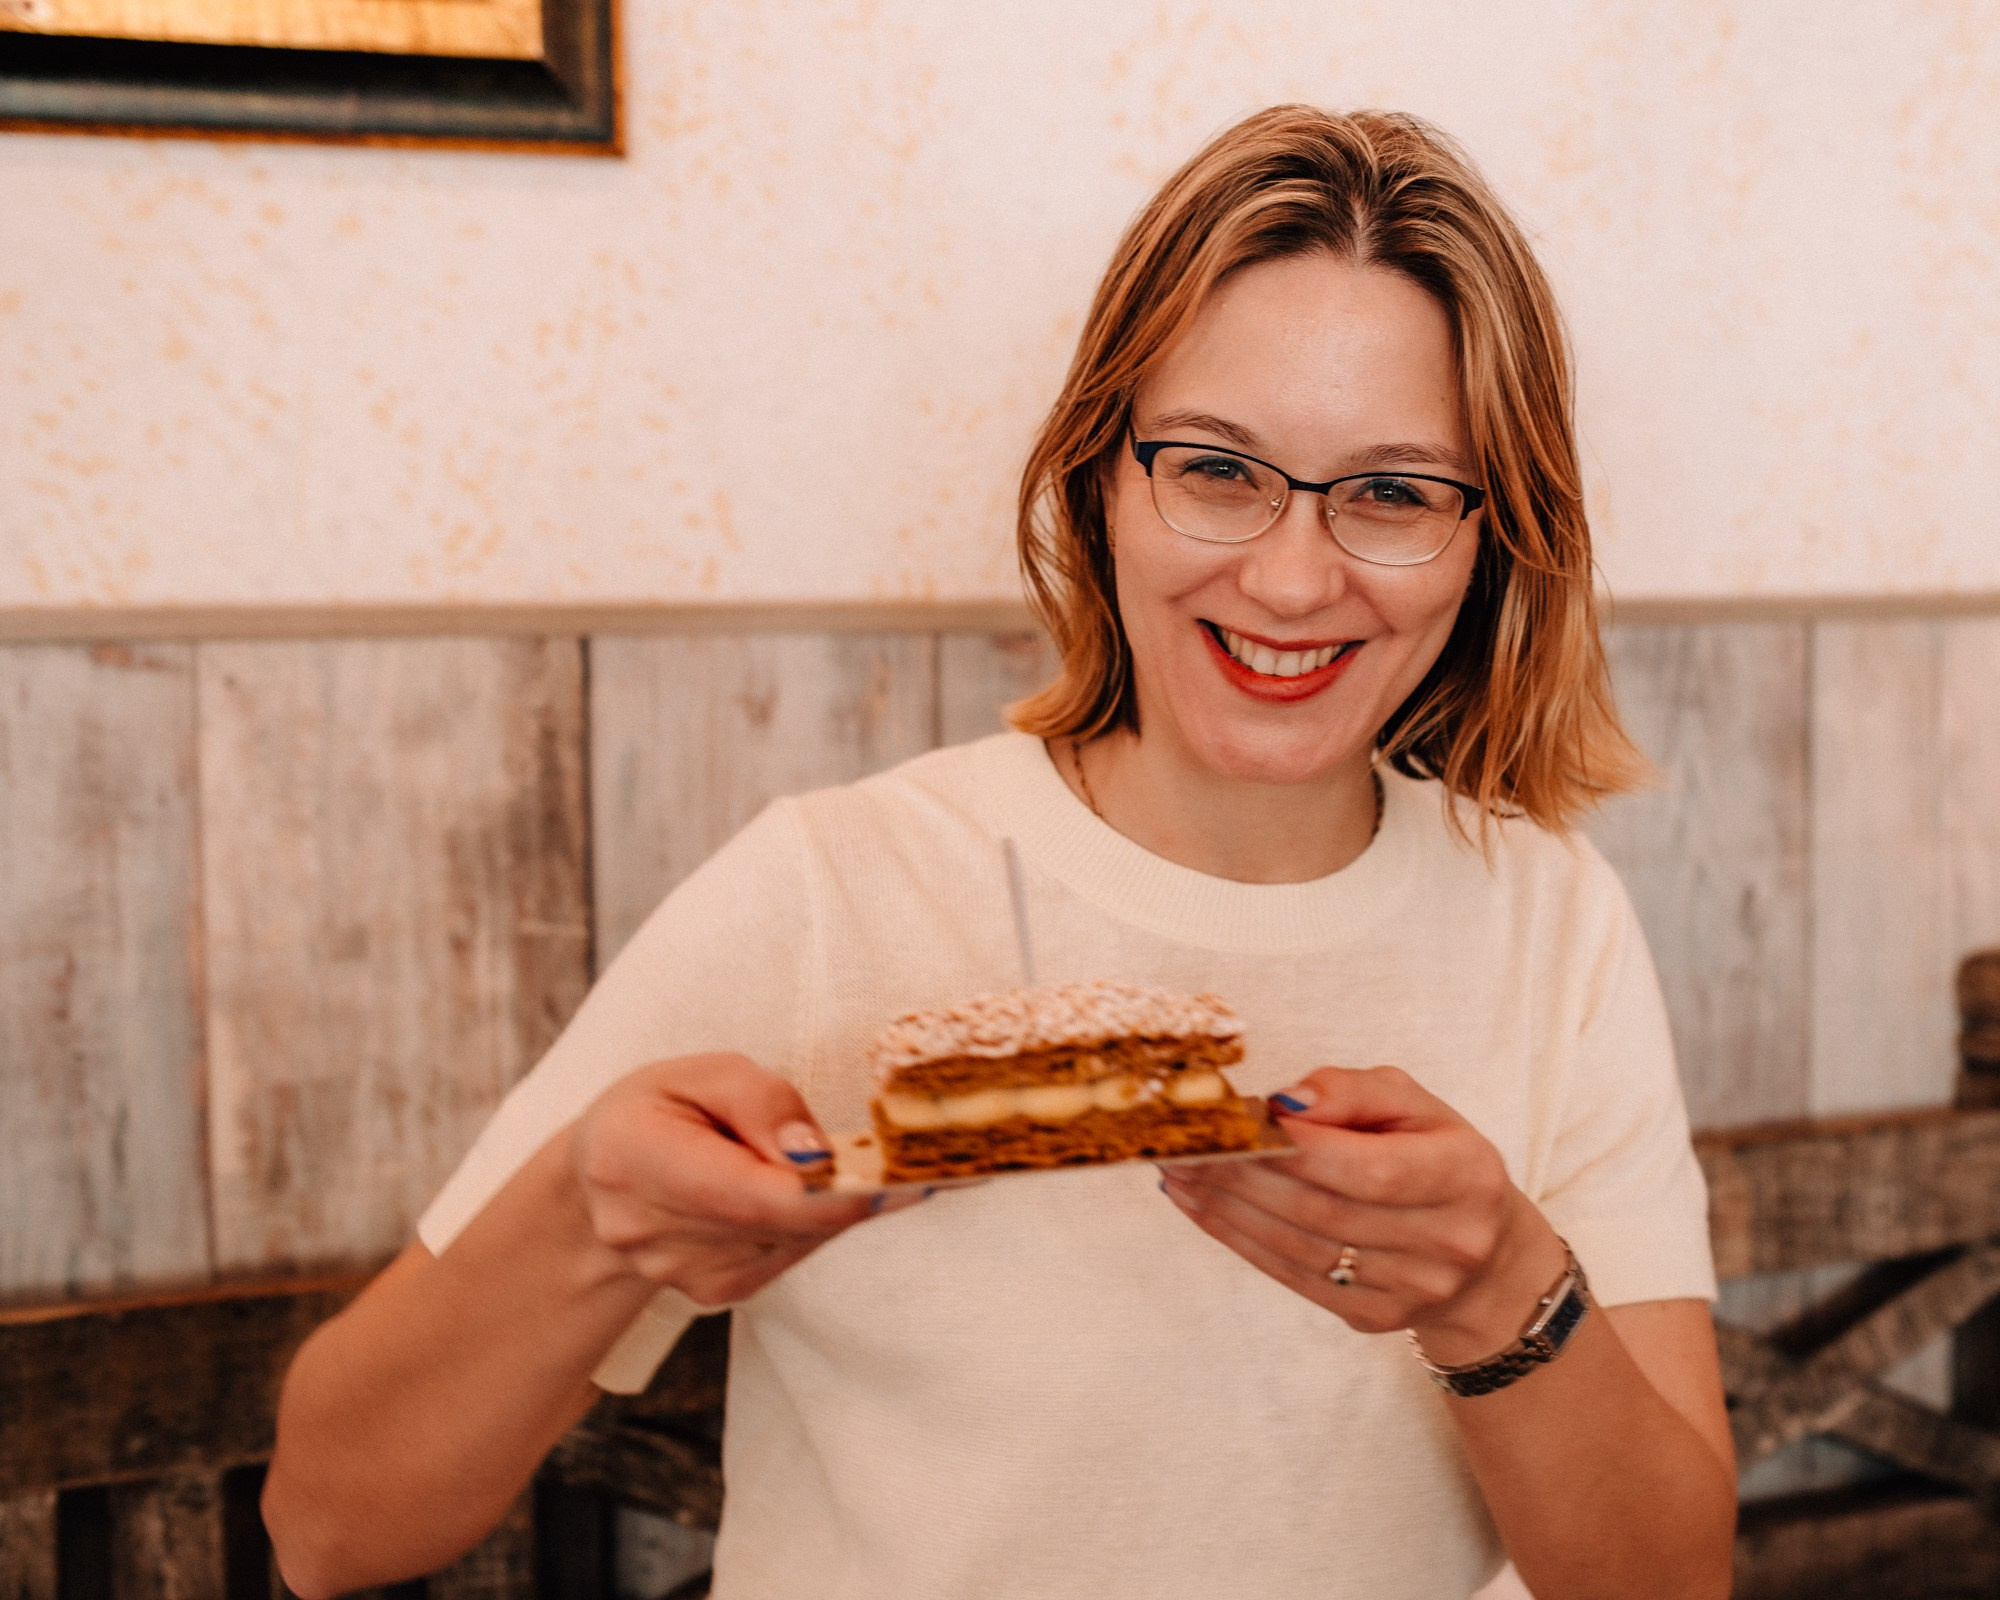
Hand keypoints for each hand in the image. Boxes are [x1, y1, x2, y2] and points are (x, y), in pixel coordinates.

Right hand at [571, 1052, 917, 1306]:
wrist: (600, 1179)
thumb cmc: (655, 1111)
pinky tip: (785, 1190)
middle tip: (893, 1156)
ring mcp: (678, 1271)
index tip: (894, 1181)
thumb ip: (761, 1102)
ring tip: (805, 1159)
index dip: (826, 1195)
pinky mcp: (713, 1291)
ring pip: (795, 1237)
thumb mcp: (699, 1072)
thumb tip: (816, 1155)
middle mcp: (648, 1229)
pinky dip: (807, 1220)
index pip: (745, 1195)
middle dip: (842, 1187)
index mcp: (633, 1157)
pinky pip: (790, 1252)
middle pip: (780, 1220)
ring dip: (825, 1200)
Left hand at [1160, 1065, 1565, 1362]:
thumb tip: (1285, 1103)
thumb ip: (1350, 1091)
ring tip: (1177, 1171)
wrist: (1482, 1253)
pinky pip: (1291, 1276)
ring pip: (1298, 1247)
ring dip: (1226, 1207)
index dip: (1293, 1145)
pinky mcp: (1374, 1316)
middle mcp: (1446, 1240)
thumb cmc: (1435, 1157)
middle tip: (1183, 1143)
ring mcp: (1411, 1288)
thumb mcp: (1411, 1105)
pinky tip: (1200, 1206)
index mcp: (1465, 1175)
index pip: (1367, 1167)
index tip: (1235, 1120)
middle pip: (1322, 1209)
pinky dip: (1237, 1238)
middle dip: (1242, 1174)